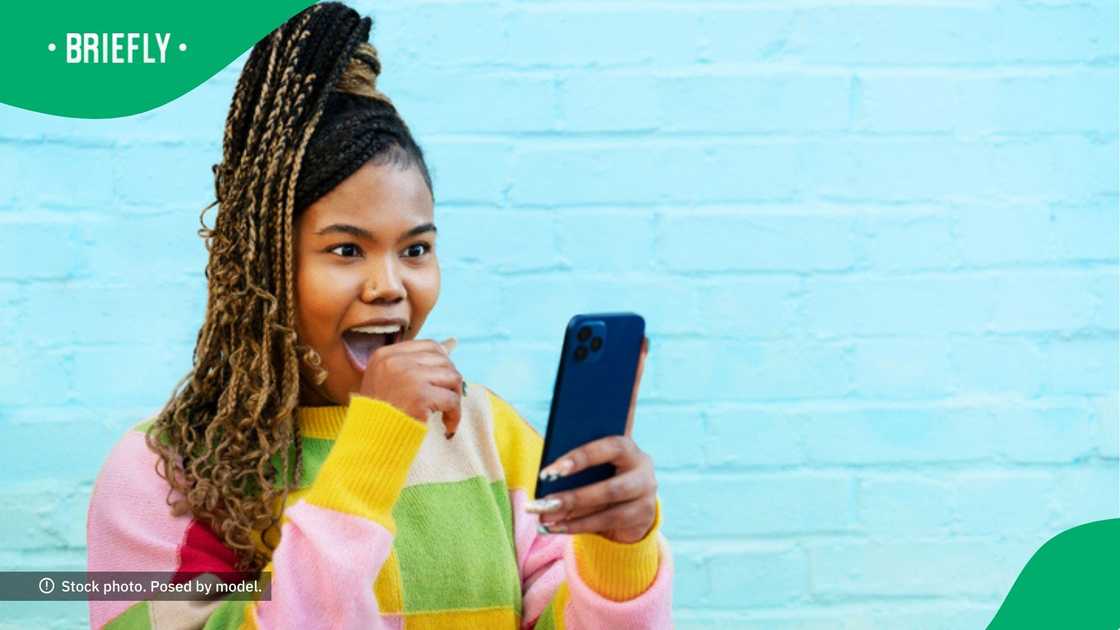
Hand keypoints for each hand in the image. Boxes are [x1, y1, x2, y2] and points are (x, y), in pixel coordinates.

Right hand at [357, 337, 463, 435]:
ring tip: (447, 413)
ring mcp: (409, 377)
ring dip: (454, 396)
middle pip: (444, 360)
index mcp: (385, 355)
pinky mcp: (420, 397)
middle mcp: (396, 361)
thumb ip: (410, 365)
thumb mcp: (385, 381)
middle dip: (450, 381)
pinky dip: (455, 414)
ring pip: (452, 377)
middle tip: (446, 400)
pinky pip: (452, 400)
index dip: (443, 362)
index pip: (429, 345)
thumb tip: (450, 346)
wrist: (368, 442)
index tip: (443, 381)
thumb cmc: (378, 416)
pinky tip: (448, 426)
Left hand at [527, 337, 655, 543]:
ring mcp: (646, 496)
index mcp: (629, 446)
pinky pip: (605, 524)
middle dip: (573, 495)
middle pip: (610, 487)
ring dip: (570, 513)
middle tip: (543, 499)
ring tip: (543, 514)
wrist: (633, 502)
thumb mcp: (595, 456)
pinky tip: (553, 526)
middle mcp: (643, 470)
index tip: (552, 469)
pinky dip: (575, 526)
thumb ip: (581, 449)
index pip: (610, 446)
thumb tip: (552, 448)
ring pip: (606, 509)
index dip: (582, 457)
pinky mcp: (641, 518)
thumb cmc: (603, 470)